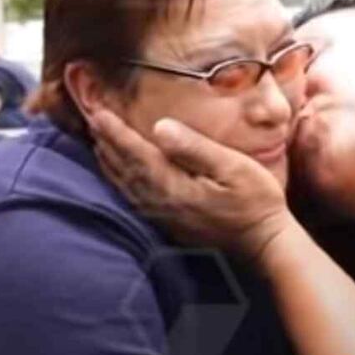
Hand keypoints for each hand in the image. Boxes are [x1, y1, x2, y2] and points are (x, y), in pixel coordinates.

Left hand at [89, 109, 292, 261]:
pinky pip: (134, 197)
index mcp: (174, 186)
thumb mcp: (233, 168)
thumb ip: (195, 148)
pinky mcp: (169, 222)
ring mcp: (163, 215)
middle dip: (106, 142)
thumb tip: (161, 127)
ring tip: (97, 140)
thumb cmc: (256, 201)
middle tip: (90, 117)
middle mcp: (161, 202)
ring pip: (125, 184)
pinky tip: (119, 172)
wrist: (264, 243)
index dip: (115, 132)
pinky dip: (120, 180)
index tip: (97, 110)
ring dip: (110, 160)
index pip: (136, 154)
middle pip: (124, 169)